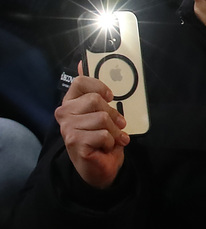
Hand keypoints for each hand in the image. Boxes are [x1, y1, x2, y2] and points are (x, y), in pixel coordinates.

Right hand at [56, 65, 129, 189]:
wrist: (100, 166)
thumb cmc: (102, 137)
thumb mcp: (101, 111)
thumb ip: (92, 90)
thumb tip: (82, 62)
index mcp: (71, 102)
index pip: (80, 82)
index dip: (99, 86)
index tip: (109, 96)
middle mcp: (64, 113)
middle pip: (96, 100)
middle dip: (113, 115)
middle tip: (118, 125)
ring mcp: (68, 128)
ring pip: (102, 118)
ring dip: (114, 131)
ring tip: (113, 138)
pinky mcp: (74, 142)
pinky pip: (103, 134)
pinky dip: (111, 142)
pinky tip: (106, 147)